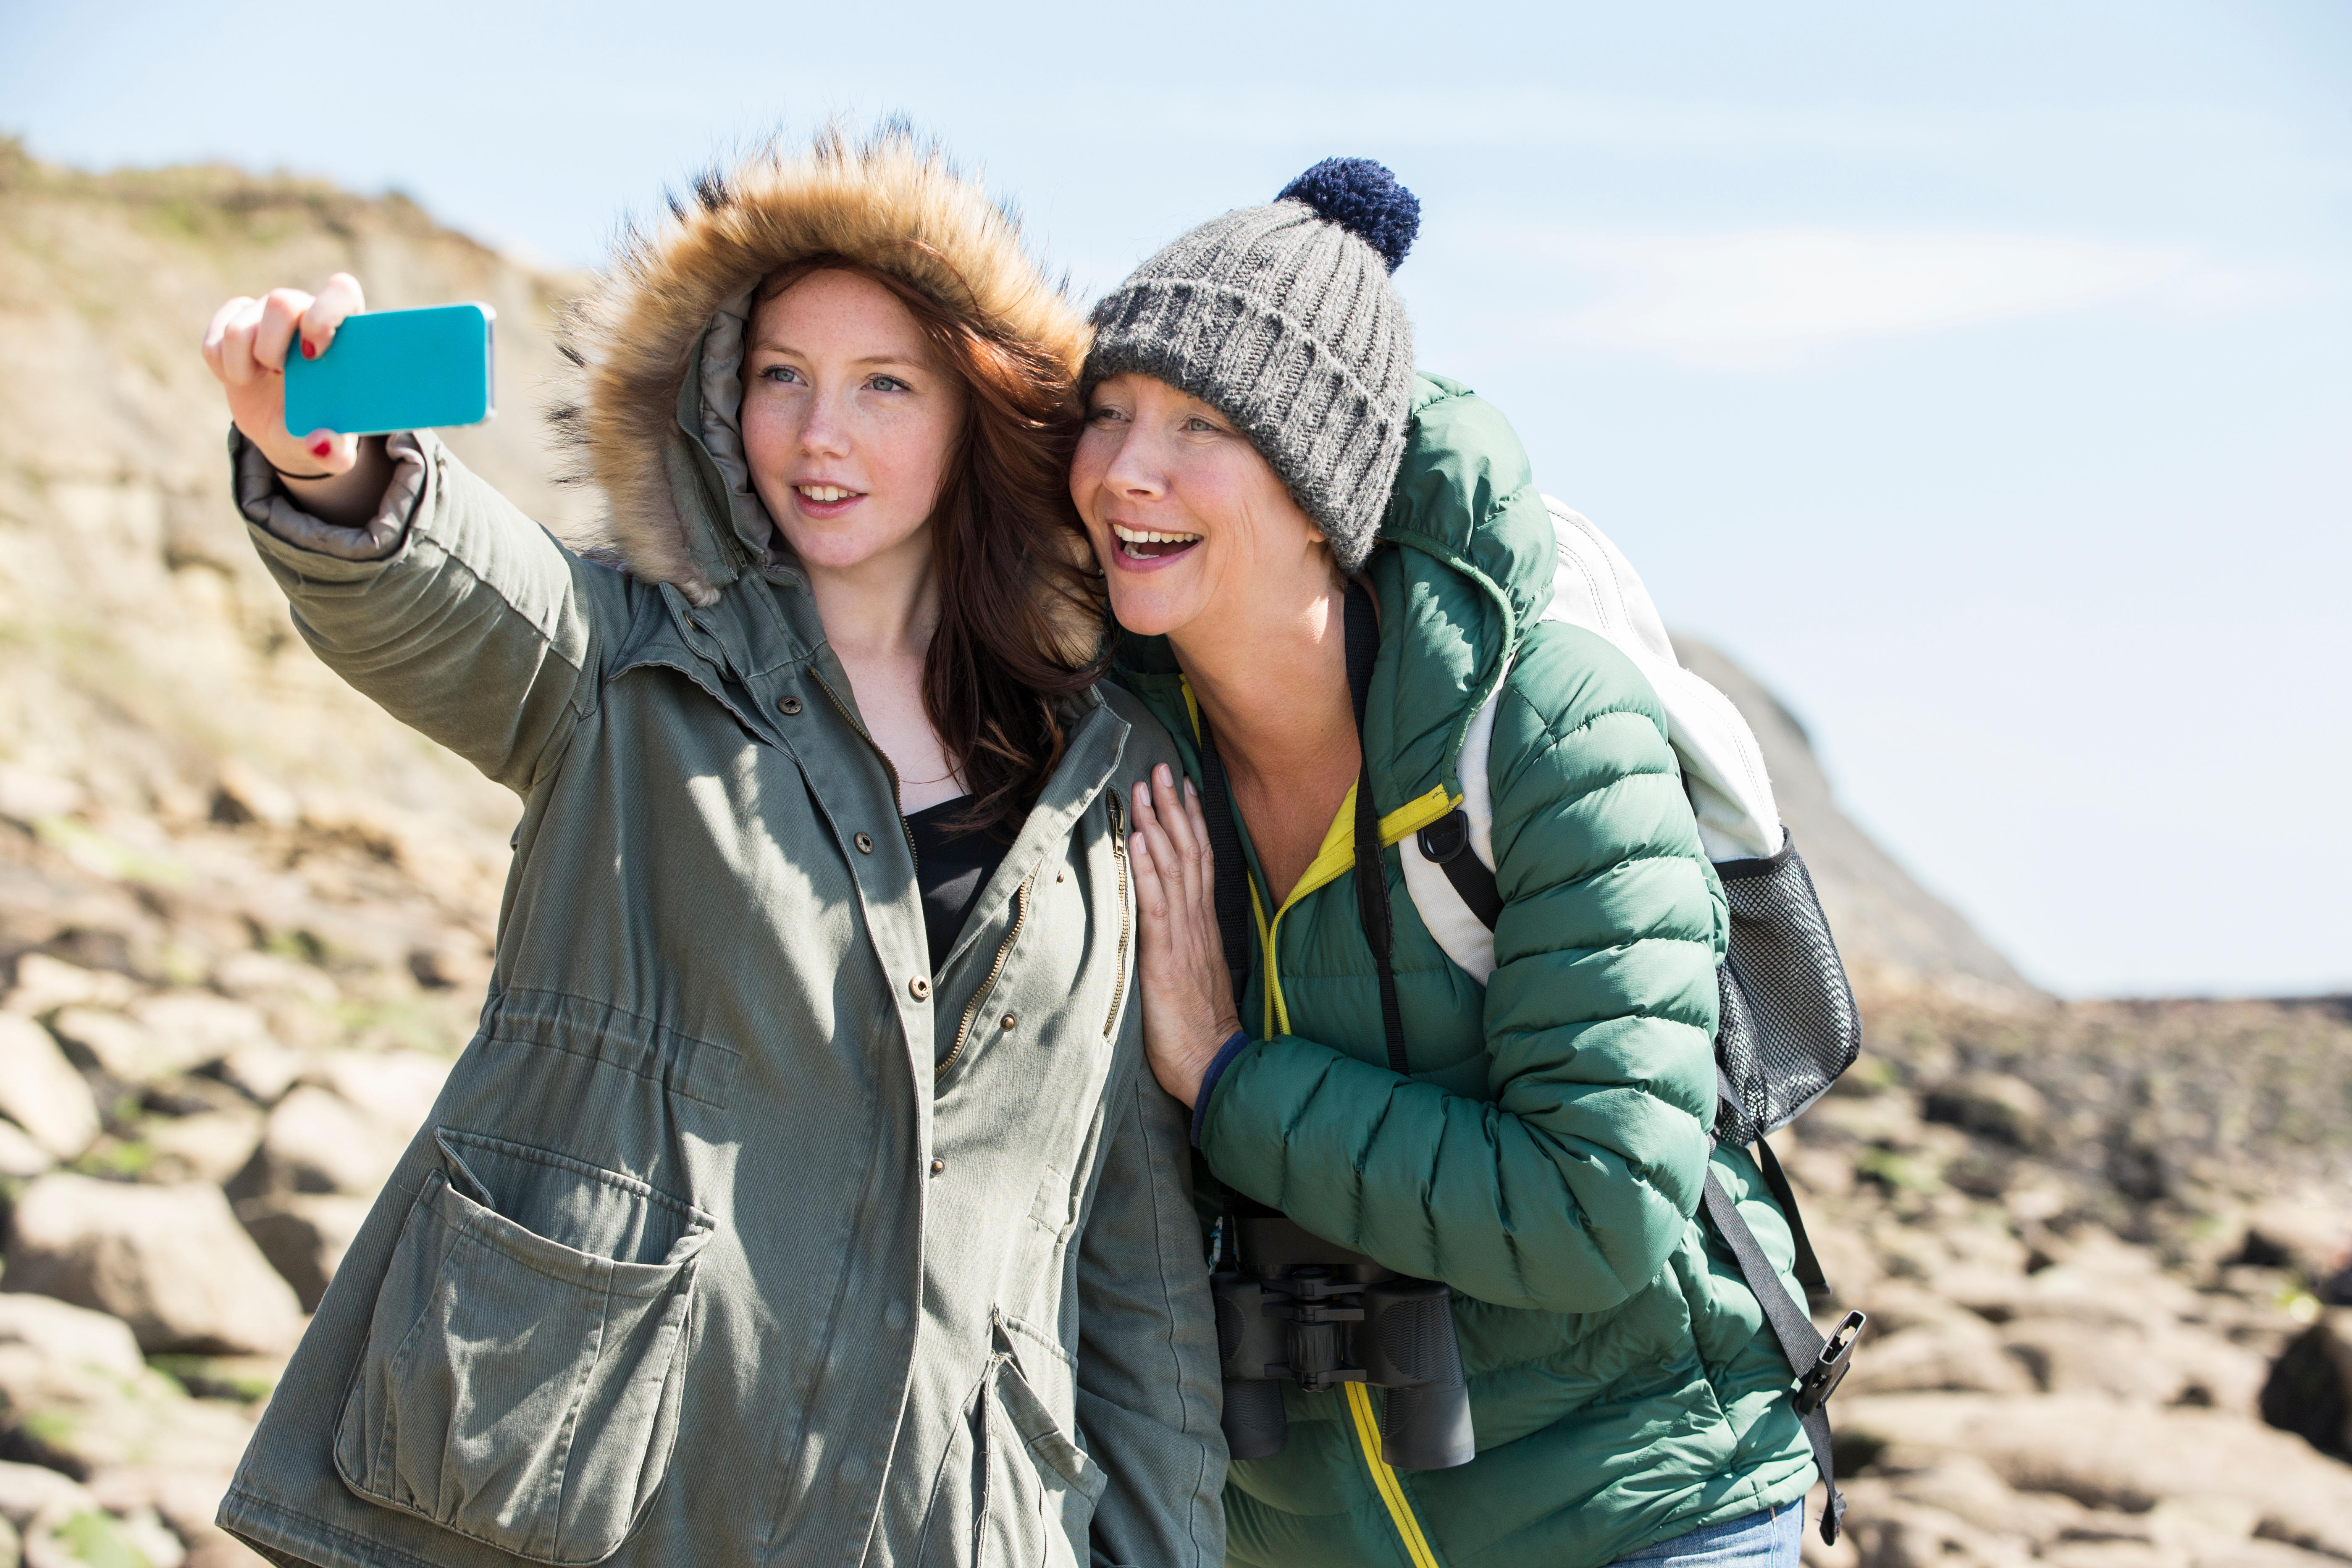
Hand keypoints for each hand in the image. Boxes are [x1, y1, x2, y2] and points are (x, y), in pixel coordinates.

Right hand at [201, 273, 386, 522]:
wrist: (286, 430)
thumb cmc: (319, 427)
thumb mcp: (333, 450)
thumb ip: (335, 452)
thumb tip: (322, 444)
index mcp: (343, 330)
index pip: (340, 291)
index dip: (325, 314)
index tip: (312, 354)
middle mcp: (305, 312)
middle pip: (282, 301)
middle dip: (274, 345)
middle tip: (280, 375)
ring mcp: (266, 315)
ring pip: (240, 326)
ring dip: (244, 365)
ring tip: (263, 381)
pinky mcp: (232, 324)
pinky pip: (213, 342)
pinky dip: (223, 368)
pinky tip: (244, 378)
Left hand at [1127, 763, 1243, 1106]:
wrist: (1212, 1063)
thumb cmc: (1198, 1024)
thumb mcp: (1193, 971)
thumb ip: (1185, 939)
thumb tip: (1171, 915)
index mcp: (1203, 925)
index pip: (1200, 861)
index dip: (1192, 820)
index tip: (1184, 784)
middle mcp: (1196, 922)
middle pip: (1188, 853)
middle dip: (1174, 808)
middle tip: (1161, 767)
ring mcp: (1183, 936)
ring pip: (1173, 868)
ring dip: (1157, 825)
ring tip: (1144, 789)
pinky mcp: (1165, 956)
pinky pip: (1156, 904)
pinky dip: (1147, 870)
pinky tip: (1137, 841)